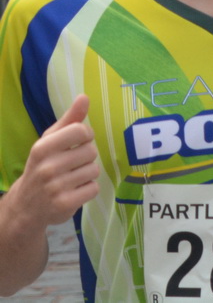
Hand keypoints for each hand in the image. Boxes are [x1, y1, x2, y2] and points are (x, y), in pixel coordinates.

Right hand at [14, 95, 98, 225]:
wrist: (25, 207)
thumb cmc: (41, 167)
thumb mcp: (49, 142)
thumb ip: (69, 119)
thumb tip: (84, 97)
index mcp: (42, 148)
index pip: (81, 131)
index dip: (86, 135)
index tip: (78, 142)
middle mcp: (47, 167)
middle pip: (91, 151)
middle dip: (86, 157)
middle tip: (70, 165)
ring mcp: (55, 187)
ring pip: (94, 170)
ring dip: (87, 174)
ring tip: (70, 179)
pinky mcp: (65, 204)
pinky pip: (94, 188)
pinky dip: (87, 189)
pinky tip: (73, 191)